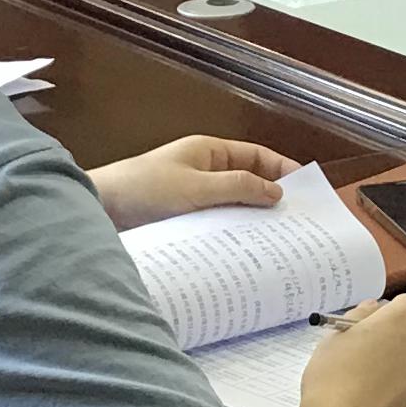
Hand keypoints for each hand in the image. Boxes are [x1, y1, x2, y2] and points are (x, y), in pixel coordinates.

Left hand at [94, 134, 296, 229]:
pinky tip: (243, 253)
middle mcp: (203, 171)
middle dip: (270, 199)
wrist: (98, 211)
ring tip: (276, 243)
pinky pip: (215, 224)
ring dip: (250, 221)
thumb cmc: (143, 190)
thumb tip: (276, 193)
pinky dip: (230, 235)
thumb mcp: (196, 187)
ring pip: (232, 206)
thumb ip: (238, 188)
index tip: (307, 189)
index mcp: (208, 152)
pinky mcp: (182, 220)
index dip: (282, 169)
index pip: (256, 156)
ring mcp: (192, 196)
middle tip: (297, 224)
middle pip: (247, 182)